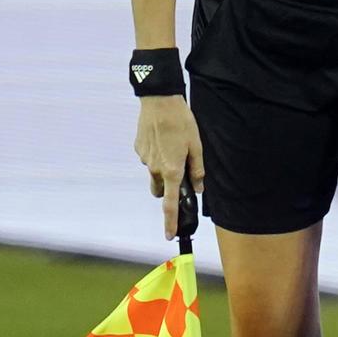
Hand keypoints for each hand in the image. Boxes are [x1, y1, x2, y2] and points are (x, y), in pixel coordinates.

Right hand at [134, 95, 204, 240]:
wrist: (159, 101)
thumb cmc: (182, 122)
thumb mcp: (197, 146)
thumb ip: (197, 170)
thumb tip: (198, 187)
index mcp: (172, 171)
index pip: (170, 204)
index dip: (171, 222)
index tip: (170, 235)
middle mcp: (155, 169)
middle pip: (159, 191)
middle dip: (167, 189)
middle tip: (179, 173)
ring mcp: (145, 159)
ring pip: (154, 174)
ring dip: (162, 170)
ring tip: (171, 148)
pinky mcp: (139, 149)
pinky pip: (148, 159)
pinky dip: (155, 154)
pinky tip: (162, 138)